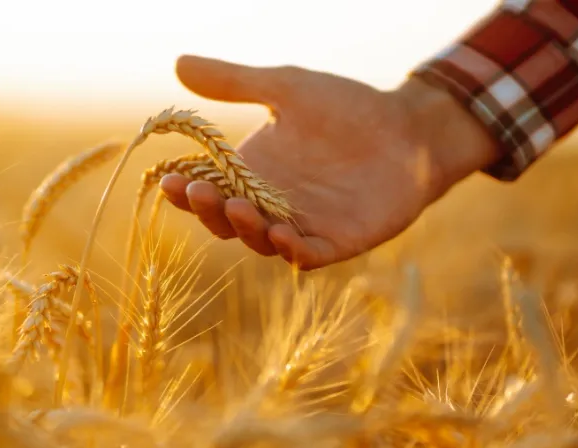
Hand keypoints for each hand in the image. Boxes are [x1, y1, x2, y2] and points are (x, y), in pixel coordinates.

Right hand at [161, 55, 499, 269]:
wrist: (408, 128)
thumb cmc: (346, 108)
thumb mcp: (285, 87)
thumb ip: (235, 82)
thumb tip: (179, 63)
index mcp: (251, 173)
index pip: (207, 189)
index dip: (184, 189)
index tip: (169, 177)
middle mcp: (268, 204)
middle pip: (225, 221)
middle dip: (207, 210)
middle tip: (197, 190)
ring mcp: (300, 225)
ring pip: (260, 241)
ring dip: (245, 229)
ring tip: (236, 206)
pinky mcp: (335, 242)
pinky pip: (306, 255)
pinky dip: (290, 250)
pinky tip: (279, 233)